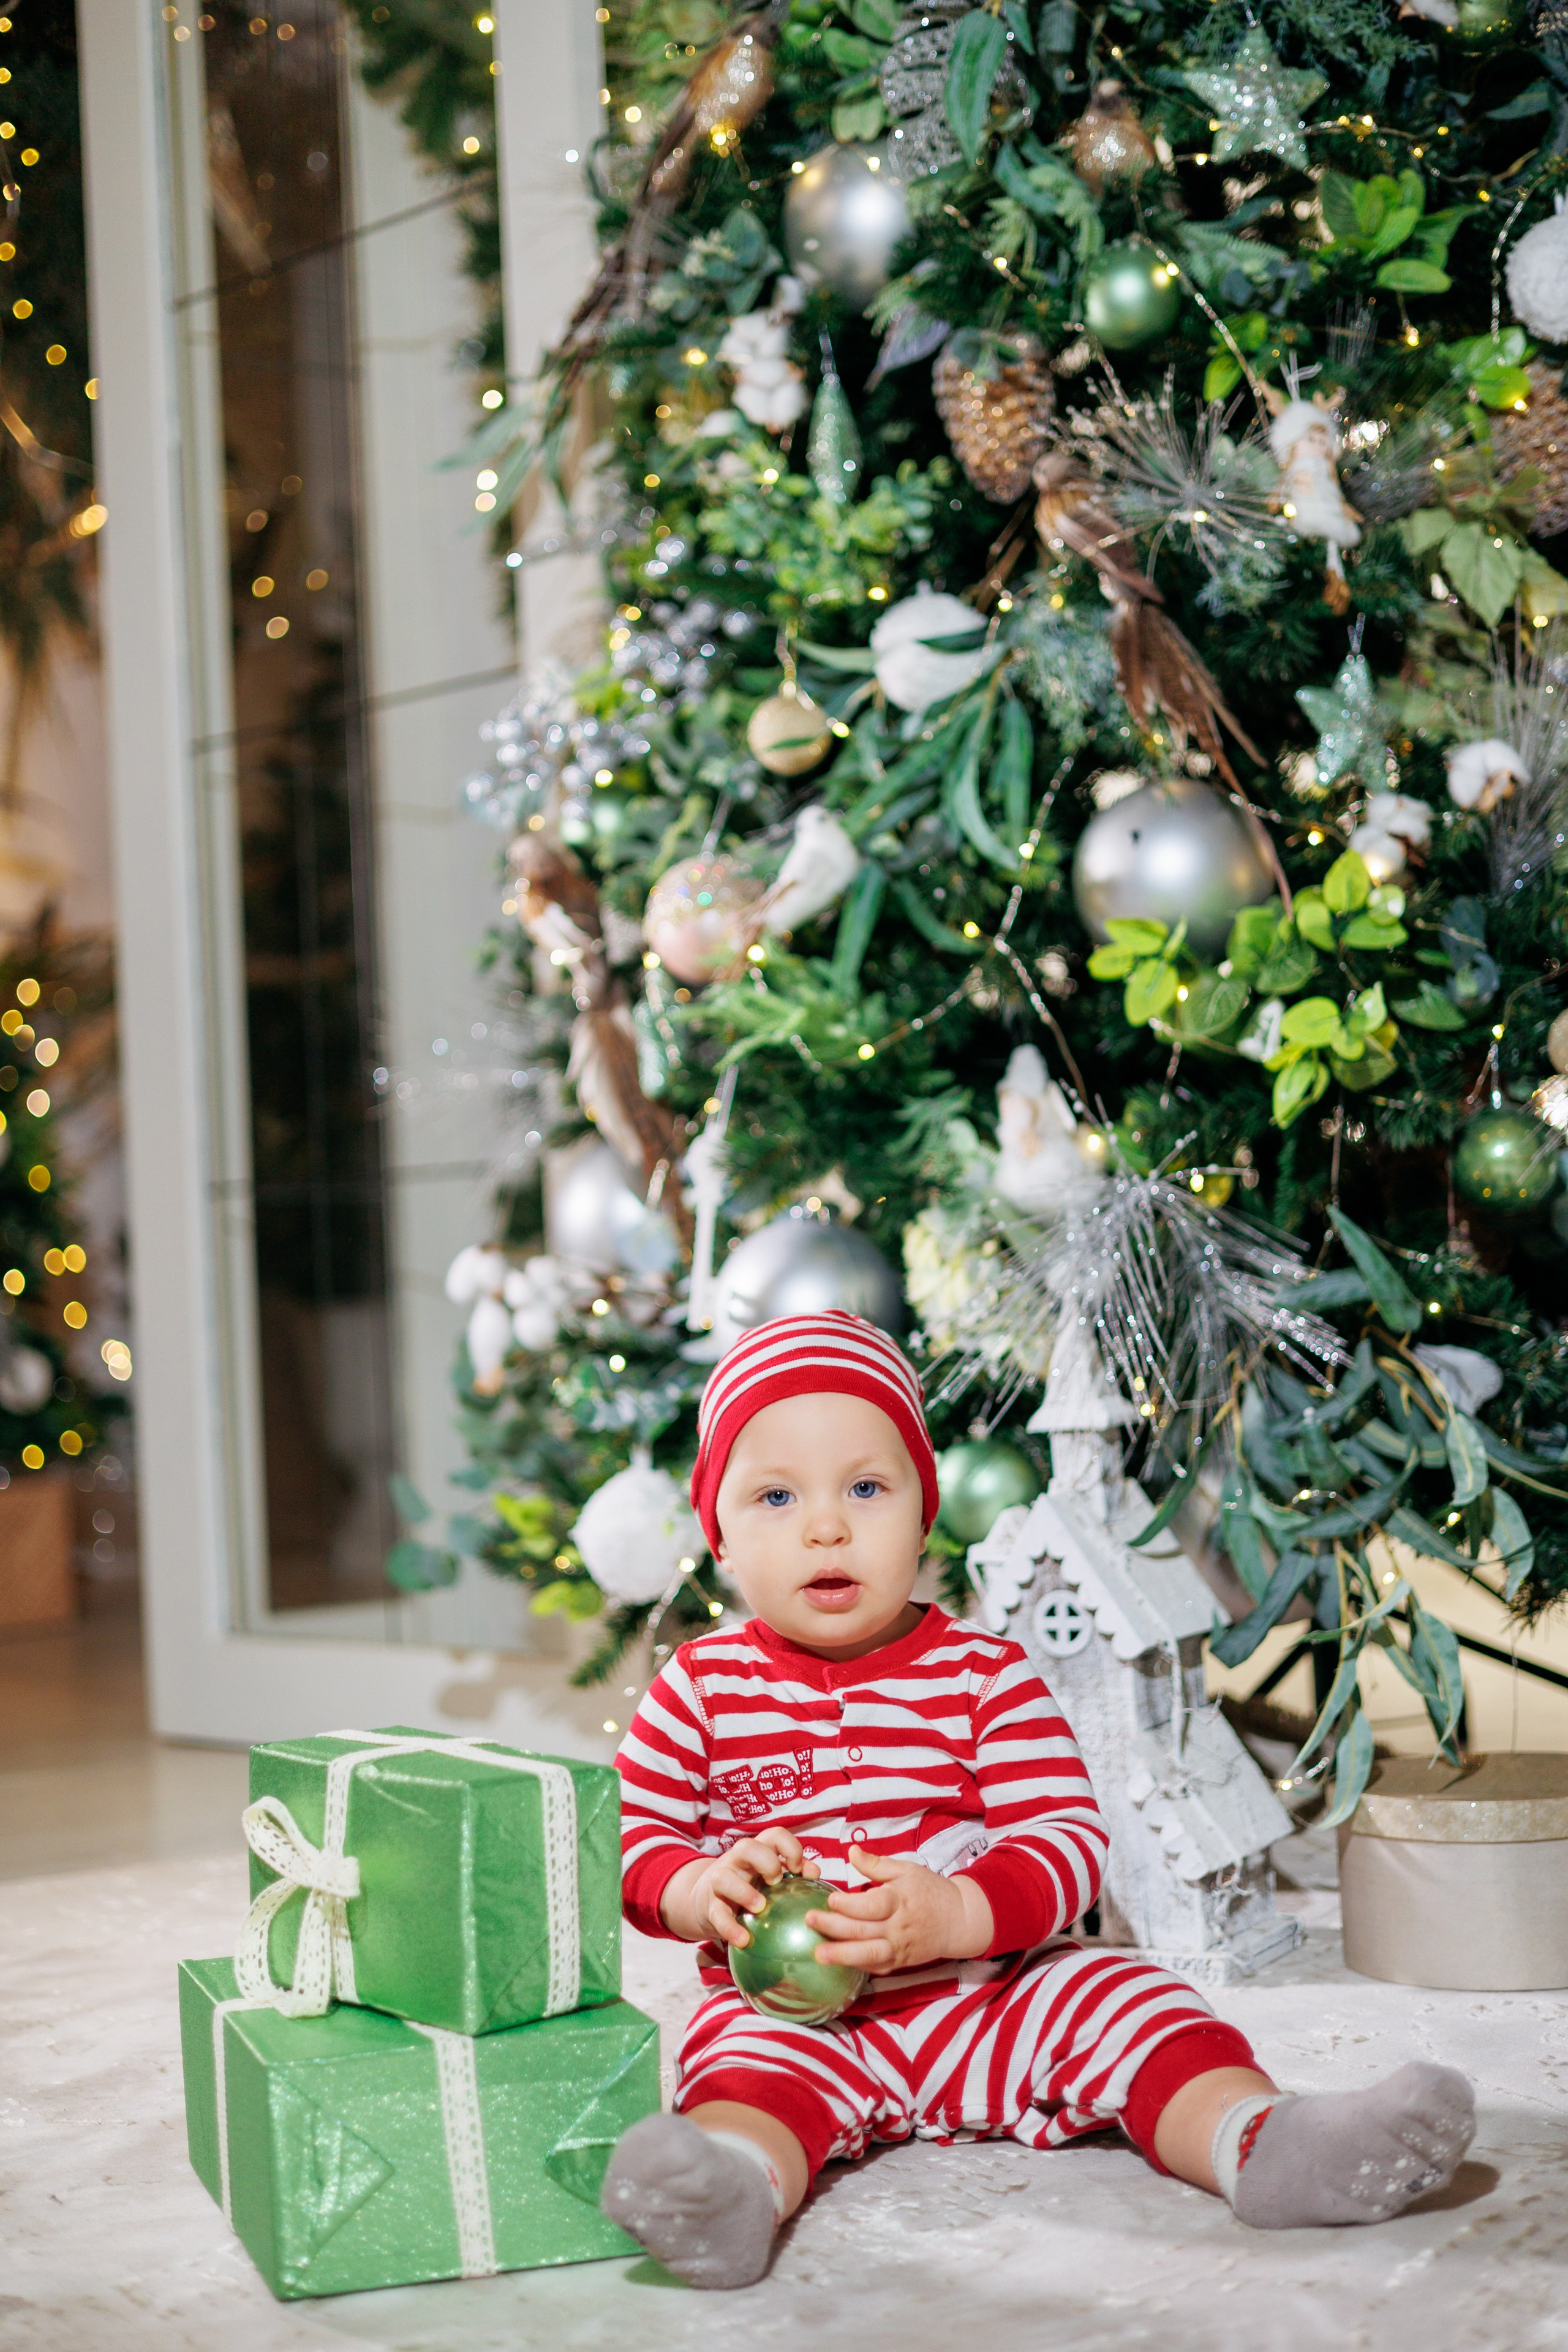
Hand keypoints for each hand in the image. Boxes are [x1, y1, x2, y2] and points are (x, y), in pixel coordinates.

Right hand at [658, 1829, 819, 1949]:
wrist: (708, 1901)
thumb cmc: (750, 1886)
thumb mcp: (769, 1875)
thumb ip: (794, 1871)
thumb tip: (814, 1874)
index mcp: (757, 1851)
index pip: (774, 1835)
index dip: (790, 1847)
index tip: (798, 1868)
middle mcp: (736, 1862)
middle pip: (747, 1846)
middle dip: (766, 1862)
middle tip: (776, 1882)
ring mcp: (720, 1882)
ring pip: (724, 1878)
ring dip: (744, 1892)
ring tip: (760, 1907)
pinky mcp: (711, 1907)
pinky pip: (718, 1915)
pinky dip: (730, 1928)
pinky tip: (744, 1940)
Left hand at [805, 1845, 993, 1974]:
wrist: (958, 1920)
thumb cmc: (931, 1891)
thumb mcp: (906, 1870)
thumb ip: (876, 1865)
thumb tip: (851, 1852)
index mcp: (899, 1900)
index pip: (872, 1905)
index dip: (850, 1904)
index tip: (830, 1899)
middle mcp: (898, 1927)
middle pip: (864, 1930)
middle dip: (834, 1927)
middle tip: (809, 1921)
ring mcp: (899, 1948)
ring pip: (869, 1955)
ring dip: (843, 1956)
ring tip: (819, 1954)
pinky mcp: (899, 1963)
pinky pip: (877, 1968)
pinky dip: (857, 1967)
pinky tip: (838, 1964)